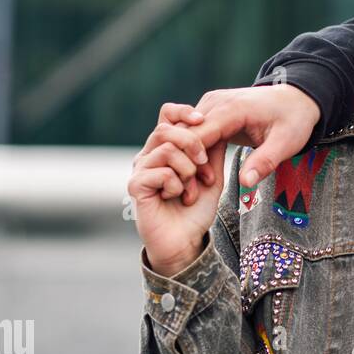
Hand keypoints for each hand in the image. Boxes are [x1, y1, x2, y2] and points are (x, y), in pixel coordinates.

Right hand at [129, 109, 226, 277]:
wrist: (186, 240)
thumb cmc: (196, 209)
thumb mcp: (212, 174)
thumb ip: (213, 151)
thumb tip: (218, 125)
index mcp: (166, 148)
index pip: (167, 115)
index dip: (183, 112)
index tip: (201, 119)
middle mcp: (149, 155)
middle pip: (166, 129)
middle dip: (193, 144)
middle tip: (203, 166)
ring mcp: (140, 169)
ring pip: (167, 150)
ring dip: (188, 170)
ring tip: (191, 189)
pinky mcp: (135, 185)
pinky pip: (162, 172)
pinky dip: (177, 185)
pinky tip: (177, 197)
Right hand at [150, 84, 320, 195]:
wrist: (296, 99)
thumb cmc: (293, 120)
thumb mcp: (286, 143)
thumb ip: (265, 162)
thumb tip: (246, 183)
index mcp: (232, 108)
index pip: (197, 134)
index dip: (194, 159)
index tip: (205, 181)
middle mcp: (215, 102)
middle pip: (185, 132)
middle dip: (187, 159)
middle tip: (198, 186)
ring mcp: (211, 103)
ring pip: (185, 131)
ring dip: (187, 155)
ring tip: (202, 180)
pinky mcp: (211, 109)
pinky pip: (193, 129)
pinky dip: (193, 148)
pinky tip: (202, 169)